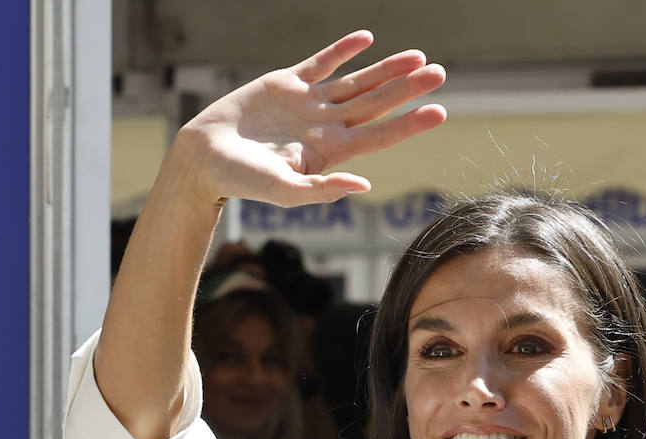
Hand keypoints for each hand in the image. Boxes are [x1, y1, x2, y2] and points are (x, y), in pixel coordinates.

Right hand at [179, 30, 445, 207]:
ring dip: (386, 70)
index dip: (408, 123)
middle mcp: (324, 125)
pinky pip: (322, 63)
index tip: (439, 112)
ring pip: (356, 82)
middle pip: (375, 104)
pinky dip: (343, 50)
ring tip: (418, 58)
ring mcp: (308, 103)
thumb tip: (363, 184)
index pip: (378, 135)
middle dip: (407, 89)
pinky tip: (366, 39)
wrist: (205, 157)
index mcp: (328, 151)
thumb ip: (322, 190)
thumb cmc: (242, 181)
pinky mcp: (287, 83)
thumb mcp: (283, 191)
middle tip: (440, 74)